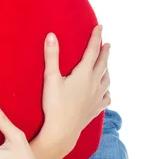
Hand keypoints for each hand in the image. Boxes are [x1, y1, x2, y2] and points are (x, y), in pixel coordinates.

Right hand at [41, 24, 110, 156]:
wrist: (62, 131)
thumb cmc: (54, 105)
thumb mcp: (50, 78)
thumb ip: (52, 56)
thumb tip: (52, 35)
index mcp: (84, 74)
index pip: (92, 50)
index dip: (96, 37)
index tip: (100, 26)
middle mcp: (94, 84)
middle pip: (103, 63)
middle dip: (105, 52)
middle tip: (107, 43)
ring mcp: (96, 97)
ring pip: (107, 80)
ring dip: (107, 70)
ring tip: (106, 66)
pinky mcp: (96, 109)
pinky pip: (106, 98)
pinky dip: (107, 92)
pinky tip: (106, 93)